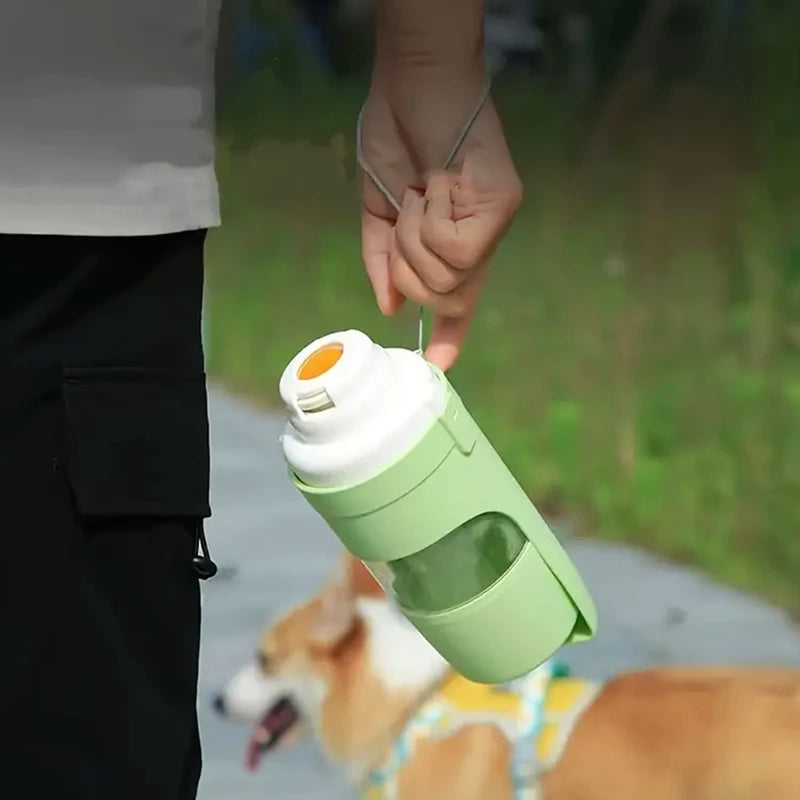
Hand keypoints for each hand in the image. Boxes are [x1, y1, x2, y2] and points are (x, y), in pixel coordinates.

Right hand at [360, 75, 521, 370]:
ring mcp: (494, 224)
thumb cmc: (396, 138)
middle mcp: (480, 240)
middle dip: (408, 269)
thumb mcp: (378, 211)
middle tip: (407, 217)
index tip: (439, 365)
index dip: (448, 333)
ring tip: (422, 191)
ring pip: (447, 277)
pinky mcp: (503, 206)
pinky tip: (437, 186)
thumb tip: (390, 307)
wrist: (410, 84)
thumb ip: (383, 261)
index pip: (456, 297)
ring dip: (415, 238)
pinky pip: (457, 250)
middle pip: (443, 297)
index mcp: (451, 241)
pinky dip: (431, 222)